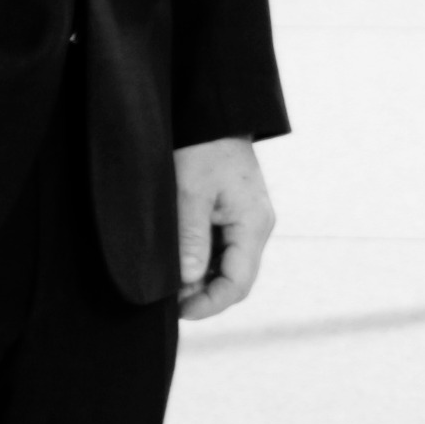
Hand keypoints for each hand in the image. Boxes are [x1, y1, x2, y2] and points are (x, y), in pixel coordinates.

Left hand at [173, 135, 273, 319]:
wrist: (213, 112)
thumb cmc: (202, 146)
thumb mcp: (190, 189)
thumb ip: (191, 236)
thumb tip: (188, 280)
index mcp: (253, 225)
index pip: (238, 283)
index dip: (210, 304)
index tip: (181, 311)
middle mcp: (256, 227)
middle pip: (235, 278)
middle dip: (204, 295)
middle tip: (168, 301)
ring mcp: (247, 221)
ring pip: (228, 265)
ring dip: (201, 279)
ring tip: (169, 285)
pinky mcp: (235, 213)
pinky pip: (222, 248)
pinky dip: (202, 260)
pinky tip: (179, 263)